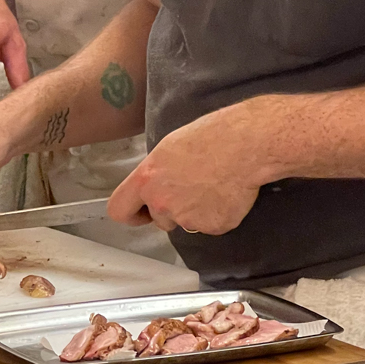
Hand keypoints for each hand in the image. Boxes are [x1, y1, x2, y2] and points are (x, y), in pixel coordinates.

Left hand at [107, 105, 262, 234]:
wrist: (246, 145)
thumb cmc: (210, 136)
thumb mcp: (169, 148)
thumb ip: (156, 173)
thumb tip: (156, 183)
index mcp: (146, 180)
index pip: (118, 210)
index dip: (130, 213)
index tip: (140, 212)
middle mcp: (162, 203)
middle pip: (158, 218)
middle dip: (170, 209)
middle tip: (191, 187)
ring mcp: (187, 218)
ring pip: (185, 222)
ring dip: (194, 211)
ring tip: (212, 184)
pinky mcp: (212, 227)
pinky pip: (210, 225)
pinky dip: (217, 214)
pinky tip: (226, 193)